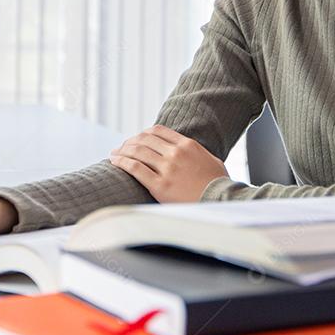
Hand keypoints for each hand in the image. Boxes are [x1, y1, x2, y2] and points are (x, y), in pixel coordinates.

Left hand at [109, 124, 228, 202]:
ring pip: (137, 152)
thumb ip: (195, 152)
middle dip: (130, 142)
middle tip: (122, 147)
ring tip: (114, 154)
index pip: (158, 131)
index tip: (137, 139)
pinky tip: (115, 162)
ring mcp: (167, 169)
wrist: (220, 203)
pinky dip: (122, 162)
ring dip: (122, 151)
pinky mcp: (160, 186)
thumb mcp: (211, 159)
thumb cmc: (218, 184)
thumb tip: (188, 150)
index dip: (144, 133)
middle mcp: (176, 153)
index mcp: (187, 145)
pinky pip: (135, 168)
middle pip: (145, 139)